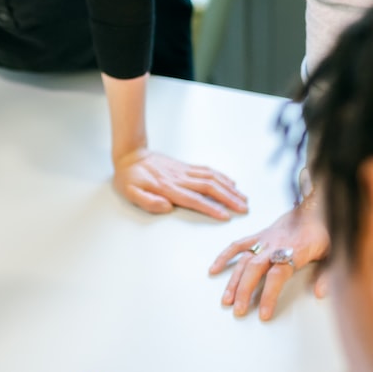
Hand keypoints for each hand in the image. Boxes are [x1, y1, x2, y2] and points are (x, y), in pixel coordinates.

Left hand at [112, 149, 247, 219]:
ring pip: (212, 178)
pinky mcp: (185, 167)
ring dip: (229, 188)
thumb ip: (148, 201)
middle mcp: (179, 178)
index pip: (194, 200)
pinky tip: (231, 183)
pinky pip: (207, 170)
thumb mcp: (130, 193)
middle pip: (209, 188)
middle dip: (229, 199)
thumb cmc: (128, 178)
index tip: (226, 216)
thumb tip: (167, 207)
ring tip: (243, 198)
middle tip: (244, 208)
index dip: (211, 208)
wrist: (130, 155)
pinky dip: (222, 176)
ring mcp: (184, 171)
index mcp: (167, 188)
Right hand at [208, 201, 329, 319]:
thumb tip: (320, 294)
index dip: (268, 295)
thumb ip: (327, 274)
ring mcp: (264, 240)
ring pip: (244, 261)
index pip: (277, 276)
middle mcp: (276, 245)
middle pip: (255, 269)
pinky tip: (214, 269)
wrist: (316, 206)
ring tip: (226, 300)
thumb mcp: (334, 252)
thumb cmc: (325, 232)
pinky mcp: (258, 236)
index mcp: (295, 251)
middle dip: (244, 291)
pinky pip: (237, 245)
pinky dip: (224, 256)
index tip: (263, 313)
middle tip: (239, 310)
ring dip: (234, 280)